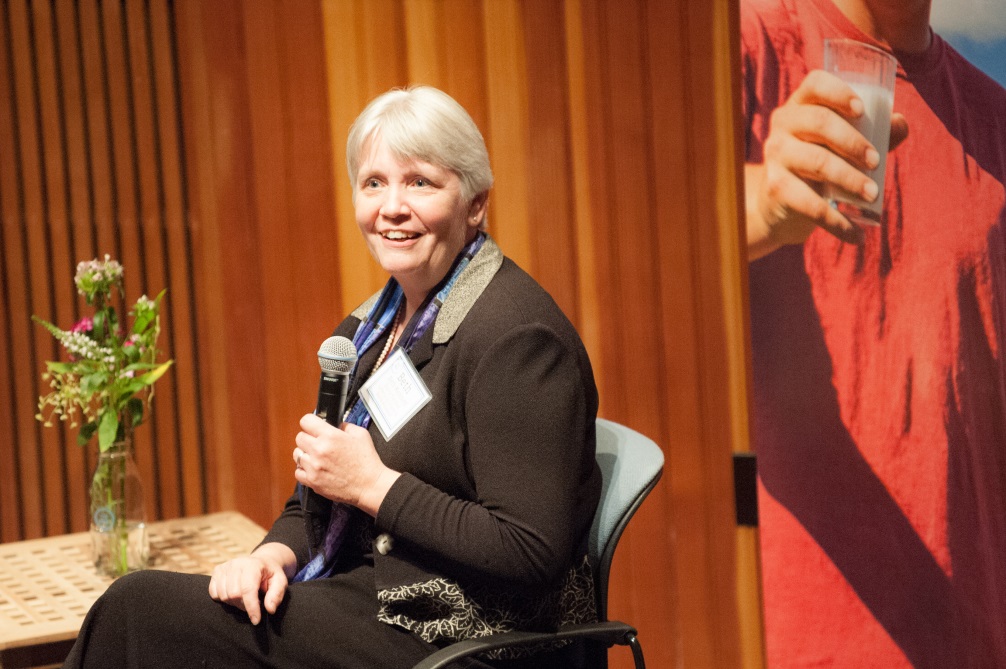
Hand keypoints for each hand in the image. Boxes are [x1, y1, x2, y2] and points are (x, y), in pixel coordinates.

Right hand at [207, 543, 295, 624]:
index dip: (251, 607)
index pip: (248, 589)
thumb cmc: (270, 574)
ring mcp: (224, 567)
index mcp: (252, 565)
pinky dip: (223, 599)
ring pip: (224, 596)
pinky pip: (213, 593)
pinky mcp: (216, 571)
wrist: (261, 562)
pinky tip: (234, 595)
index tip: (256, 620)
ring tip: (245, 598)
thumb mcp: (281, 582)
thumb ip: (277, 595)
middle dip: (244, 606)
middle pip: (234, 595)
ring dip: (234, 603)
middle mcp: (236, 564)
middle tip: (254, 605)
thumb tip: (270, 609)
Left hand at [293, 414, 400, 515]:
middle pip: (299, 437)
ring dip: (305, 454)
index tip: (314, 427)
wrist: (369, 485)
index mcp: (330, 436)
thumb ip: (345, 426)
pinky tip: (314, 469)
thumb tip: (336, 425)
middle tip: (318, 443)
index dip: (311, 423)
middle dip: (308, 438)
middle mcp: (319, 450)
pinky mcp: (312, 481)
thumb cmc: (367, 461)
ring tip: (316, 457)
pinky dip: (304, 470)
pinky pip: (297, 472)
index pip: (306, 421)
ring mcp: (314, 467)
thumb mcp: (361, 434)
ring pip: (296, 454)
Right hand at [747, 69, 908, 259]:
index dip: (838, 92)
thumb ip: (874, 133)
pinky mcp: (775, 187)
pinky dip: (836, 222)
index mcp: (800, 106)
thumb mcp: (842, 144)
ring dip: (850, 179)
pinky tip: (856, 235)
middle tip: (877, 161)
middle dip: (853, 141)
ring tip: (872, 195)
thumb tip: (901, 124)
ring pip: (816, 162)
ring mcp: (776, 156)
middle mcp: (783, 126)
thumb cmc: (818, 162)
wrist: (779, 203)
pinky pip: (809, 204)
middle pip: (818, 122)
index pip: (814, 84)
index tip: (861, 109)